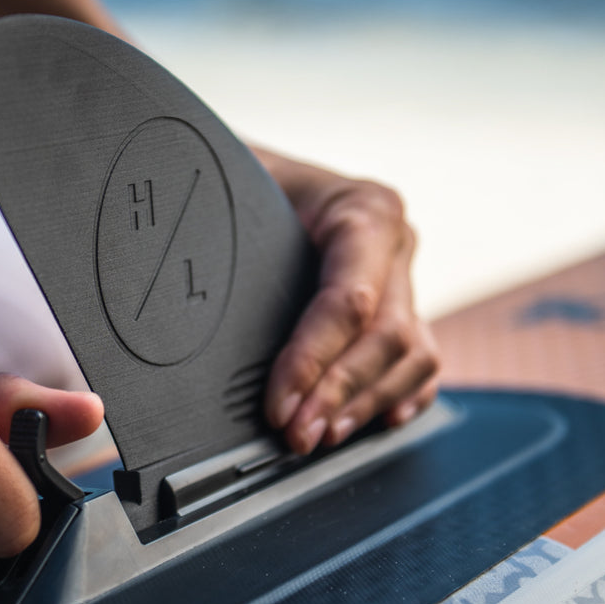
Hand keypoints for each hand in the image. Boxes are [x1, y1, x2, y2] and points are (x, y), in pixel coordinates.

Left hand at [255, 149, 439, 454]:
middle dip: (338, 393)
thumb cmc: (244, 174)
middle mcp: (394, 243)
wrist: (258, 167)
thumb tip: (185, 281)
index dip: (314, 360)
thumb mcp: (235, 183)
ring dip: (367, 404)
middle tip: (295, 435)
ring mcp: (404, 277)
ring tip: (322, 436)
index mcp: (364, 208)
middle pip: (386, 336)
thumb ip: (225, 225)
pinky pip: (419, 360)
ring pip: (412, 356)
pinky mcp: (402, 306)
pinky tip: (378, 422)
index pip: (351, 299)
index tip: (278, 405)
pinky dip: (402, 394)